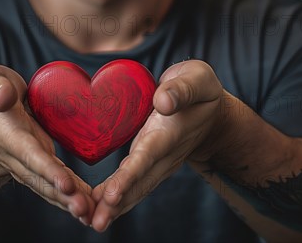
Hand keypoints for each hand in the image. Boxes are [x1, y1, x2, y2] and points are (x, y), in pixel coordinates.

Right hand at [0, 63, 94, 223]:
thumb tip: (3, 97)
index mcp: (7, 133)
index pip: (28, 155)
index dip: (46, 169)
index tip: (64, 183)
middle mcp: (19, 154)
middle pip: (42, 179)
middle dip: (62, 195)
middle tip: (84, 208)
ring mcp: (31, 161)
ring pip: (51, 185)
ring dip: (71, 199)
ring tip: (93, 212)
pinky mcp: (42, 161)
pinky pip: (59, 180)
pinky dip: (75, 192)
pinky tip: (92, 203)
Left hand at [90, 60, 224, 231]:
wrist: (211, 110)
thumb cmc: (200, 89)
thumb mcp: (198, 80)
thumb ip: (182, 89)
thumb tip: (162, 101)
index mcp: (171, 132)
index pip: (147, 157)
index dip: (129, 175)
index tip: (111, 194)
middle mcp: (164, 153)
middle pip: (139, 182)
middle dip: (117, 203)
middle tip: (95, 222)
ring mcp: (158, 162)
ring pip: (135, 188)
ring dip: (113, 206)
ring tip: (90, 220)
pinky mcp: (150, 162)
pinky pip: (131, 183)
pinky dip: (113, 198)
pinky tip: (94, 207)